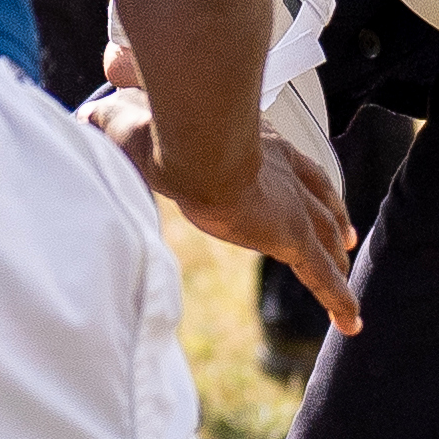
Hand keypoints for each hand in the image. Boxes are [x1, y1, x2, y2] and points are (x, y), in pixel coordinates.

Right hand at [86, 51, 363, 332]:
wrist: (192, 141)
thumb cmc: (163, 123)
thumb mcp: (132, 117)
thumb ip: (114, 117)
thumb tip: (86, 115)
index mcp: (252, 137)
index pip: (281, 155)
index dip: (293, 170)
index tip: (296, 178)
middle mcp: (282, 167)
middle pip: (317, 192)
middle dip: (331, 210)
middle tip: (344, 229)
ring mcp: (291, 204)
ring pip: (325, 233)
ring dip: (336, 252)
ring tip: (345, 269)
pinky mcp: (291, 236)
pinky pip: (321, 275)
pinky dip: (338, 299)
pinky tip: (352, 322)